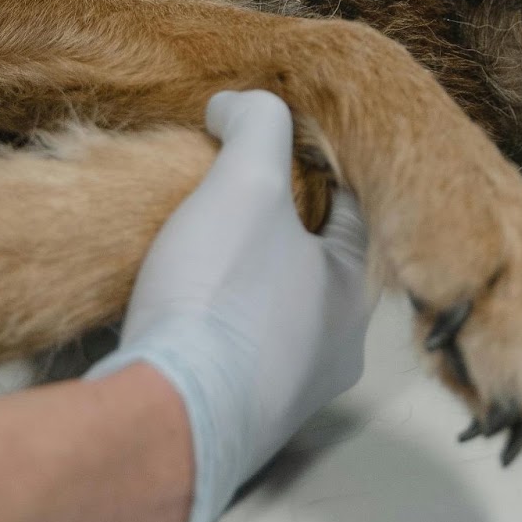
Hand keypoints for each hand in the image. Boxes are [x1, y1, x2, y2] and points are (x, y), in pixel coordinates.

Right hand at [86, 91, 374, 521]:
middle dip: (274, 225)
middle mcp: (335, 351)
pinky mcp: (235, 419)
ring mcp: (286, 393)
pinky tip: (182, 301)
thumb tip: (240, 102)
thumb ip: (256, 128)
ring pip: (273, 310)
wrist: (167, 416)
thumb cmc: (222, 299)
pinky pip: (233, 350)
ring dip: (243, 276)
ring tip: (200, 239)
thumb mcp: (243, 187)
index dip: (310, 164)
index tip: (270, 139)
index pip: (349, 207)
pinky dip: (215, 320)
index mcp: (354, 294)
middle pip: (310, 262)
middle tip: (227, 188)